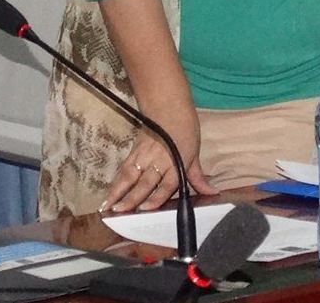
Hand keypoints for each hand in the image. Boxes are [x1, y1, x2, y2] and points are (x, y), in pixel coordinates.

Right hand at [102, 127, 218, 212]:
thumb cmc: (185, 131)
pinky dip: (115, 182)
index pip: (167, 184)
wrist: (169, 108)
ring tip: (107, 207)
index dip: (157, 197)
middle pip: (144, 183)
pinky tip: (109, 194)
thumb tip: (212, 193)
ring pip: (129, 176)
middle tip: (119, 211)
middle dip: (131, 198)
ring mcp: (143, 156)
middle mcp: (159, 161)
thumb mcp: (195, 155)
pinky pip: (123, 169)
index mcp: (176, 162)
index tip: (145, 209)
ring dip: (117, 191)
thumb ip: (198, 178)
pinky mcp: (133, 152)